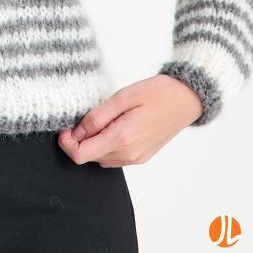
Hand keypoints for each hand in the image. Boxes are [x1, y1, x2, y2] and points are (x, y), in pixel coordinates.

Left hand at [57, 74, 202, 166]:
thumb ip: (97, 117)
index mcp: (122, 139)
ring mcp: (136, 159)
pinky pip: (113, 157)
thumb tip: (76, 132)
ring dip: (93, 143)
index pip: (81, 156)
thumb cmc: (157, 93)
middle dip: (80, 141)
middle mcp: (129, 155)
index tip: (65, 128)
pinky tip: (112, 127)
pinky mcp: (141, 157)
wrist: (186, 99)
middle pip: (89, 158)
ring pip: (100, 158)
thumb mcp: (122, 97)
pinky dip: (106, 145)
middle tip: (83, 119)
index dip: (67, 143)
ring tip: (101, 120)